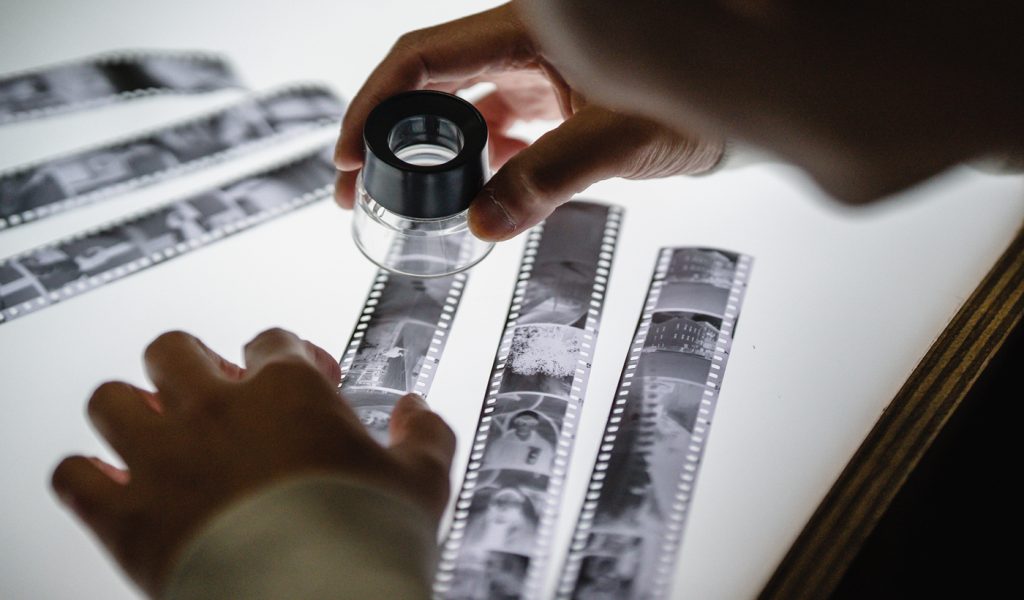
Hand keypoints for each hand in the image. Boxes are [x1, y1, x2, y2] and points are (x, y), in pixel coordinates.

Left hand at [51, 328, 454, 596]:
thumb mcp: (422, 482)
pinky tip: (114, 485)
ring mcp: (162, 458)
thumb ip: (425, 436)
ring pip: (112, 399)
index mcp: (287, 390)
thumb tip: (420, 412)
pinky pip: (75, 476)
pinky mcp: (126, 516)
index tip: (304, 378)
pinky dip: (89, 478)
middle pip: (174, 350)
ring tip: (155, 431)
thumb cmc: (367, 540)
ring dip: (131, 411)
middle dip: (192, 366)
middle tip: (213, 393)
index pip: (272, 341)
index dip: (290, 356)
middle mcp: (215, 409)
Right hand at [334, 2, 724, 240]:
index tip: (347, 156)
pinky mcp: (550, 100)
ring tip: (397, 200)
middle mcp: (522, 46)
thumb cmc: (694, 100)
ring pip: (459, 109)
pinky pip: (495, 130)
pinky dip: (475, 163)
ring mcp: (535, 73)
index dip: (374, 104)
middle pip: (428, 83)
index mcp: (527, 31)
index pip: (424, 59)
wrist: (738, 100)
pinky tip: (471, 195)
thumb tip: (483, 225)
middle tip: (355, 190)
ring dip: (426, 154)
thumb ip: (550, 178)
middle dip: (384, 135)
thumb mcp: (617, 138)